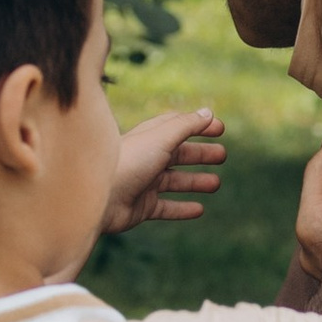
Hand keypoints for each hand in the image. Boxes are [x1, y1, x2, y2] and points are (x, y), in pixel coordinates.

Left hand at [102, 105, 224, 234]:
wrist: (99, 198)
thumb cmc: (128, 163)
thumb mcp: (161, 138)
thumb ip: (186, 126)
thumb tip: (208, 112)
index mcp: (149, 138)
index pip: (176, 126)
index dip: (198, 126)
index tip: (221, 128)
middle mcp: (146, 159)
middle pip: (178, 154)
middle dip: (200, 154)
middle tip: (222, 156)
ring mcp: (143, 183)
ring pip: (174, 181)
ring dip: (196, 181)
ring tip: (216, 184)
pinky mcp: (141, 207)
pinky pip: (166, 208)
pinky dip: (183, 208)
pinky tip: (199, 210)